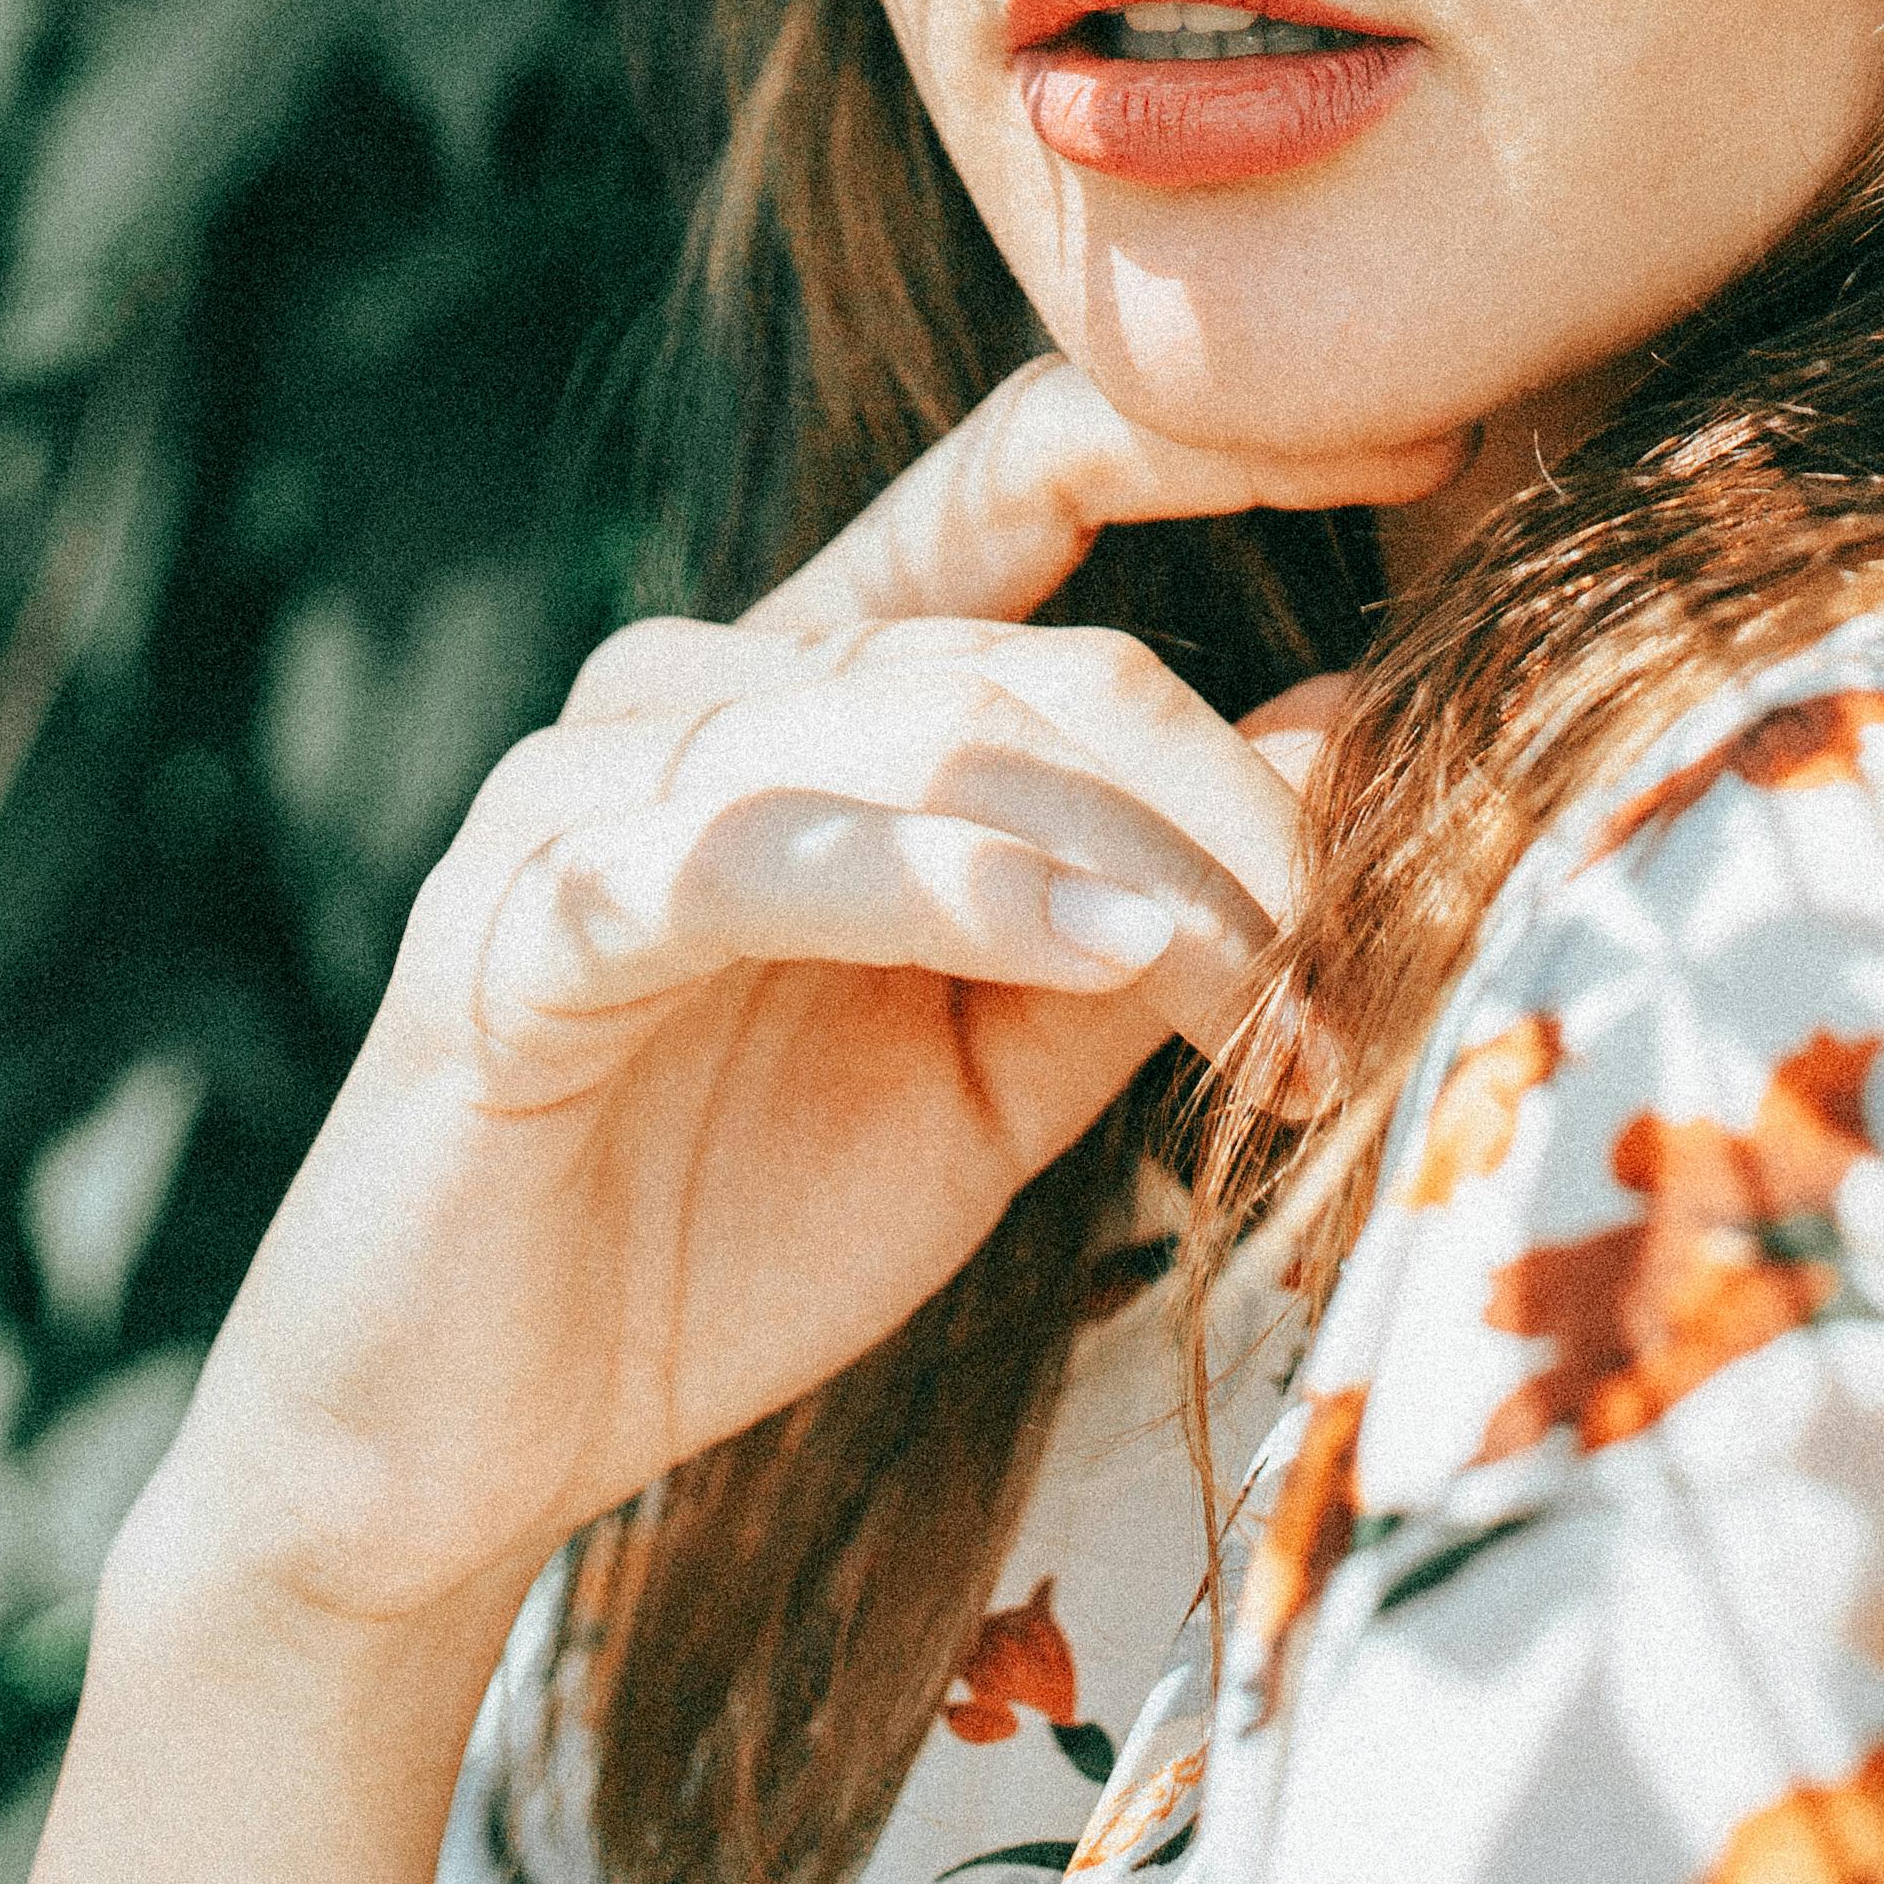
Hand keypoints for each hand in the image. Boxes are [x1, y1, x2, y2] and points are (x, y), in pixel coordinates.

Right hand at [114, 360, 1457, 1672]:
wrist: (452, 1451)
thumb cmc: (723, 1230)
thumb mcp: (1000, 1071)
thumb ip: (1152, 911)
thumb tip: (1359, 742)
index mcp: (810, 688)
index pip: (1020, 482)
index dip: (1210, 438)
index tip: (1431, 432)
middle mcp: (696, 692)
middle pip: (1025, 660)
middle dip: (1226, 803)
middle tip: (1353, 954)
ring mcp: (594, 794)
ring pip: (921, 738)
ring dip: (1132, 864)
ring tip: (1266, 977)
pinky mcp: (526, 927)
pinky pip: (756, 864)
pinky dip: (944, 891)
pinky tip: (1092, 948)